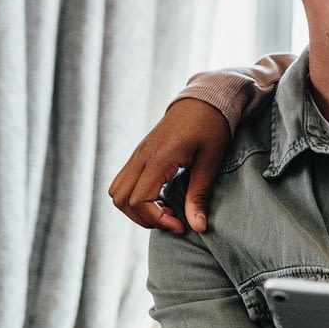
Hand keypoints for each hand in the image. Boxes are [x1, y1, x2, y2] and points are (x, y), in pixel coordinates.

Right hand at [107, 97, 230, 232]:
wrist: (205, 100)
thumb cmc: (212, 127)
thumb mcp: (211, 162)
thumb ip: (199, 195)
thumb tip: (197, 227)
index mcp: (158, 158)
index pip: (139, 200)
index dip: (157, 220)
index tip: (181, 225)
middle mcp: (141, 157)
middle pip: (120, 200)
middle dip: (144, 218)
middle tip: (173, 220)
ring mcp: (137, 154)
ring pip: (117, 192)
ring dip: (136, 209)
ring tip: (166, 210)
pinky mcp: (139, 154)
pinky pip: (123, 181)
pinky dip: (136, 197)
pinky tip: (161, 197)